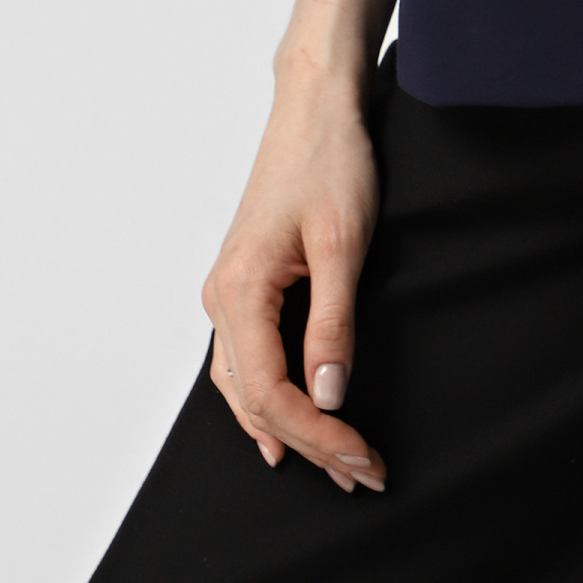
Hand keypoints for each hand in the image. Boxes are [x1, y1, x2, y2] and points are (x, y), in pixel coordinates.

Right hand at [201, 76, 385, 494]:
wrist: (314, 107)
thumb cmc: (329, 162)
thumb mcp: (344, 243)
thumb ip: (334, 324)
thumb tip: (328, 397)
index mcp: (239, 292)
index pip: (272, 394)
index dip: (318, 435)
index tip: (362, 458)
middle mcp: (221, 298)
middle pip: (256, 400)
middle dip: (310, 444)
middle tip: (362, 475)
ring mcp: (227, 292)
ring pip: (245, 387)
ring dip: (289, 429)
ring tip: (334, 463)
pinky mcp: (243, 283)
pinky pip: (246, 361)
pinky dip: (268, 399)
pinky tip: (287, 423)